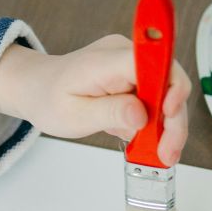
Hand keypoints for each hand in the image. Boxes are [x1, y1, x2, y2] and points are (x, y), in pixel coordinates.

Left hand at [0, 35, 191, 166]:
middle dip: (173, 120)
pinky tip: (146, 142)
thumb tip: (141, 115)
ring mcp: (132, 66)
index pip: (153, 62)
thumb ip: (109, 112)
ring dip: (167, 127)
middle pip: (168, 82)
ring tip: (160, 155)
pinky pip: (156, 100)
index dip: (170, 85)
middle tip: (168, 153)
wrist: (38, 89)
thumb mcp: (74, 115)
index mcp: (107, 59)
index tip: (169, 114)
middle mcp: (125, 55)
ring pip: (166, 95)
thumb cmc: (50, 98)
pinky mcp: (135, 79)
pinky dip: (155, 124)